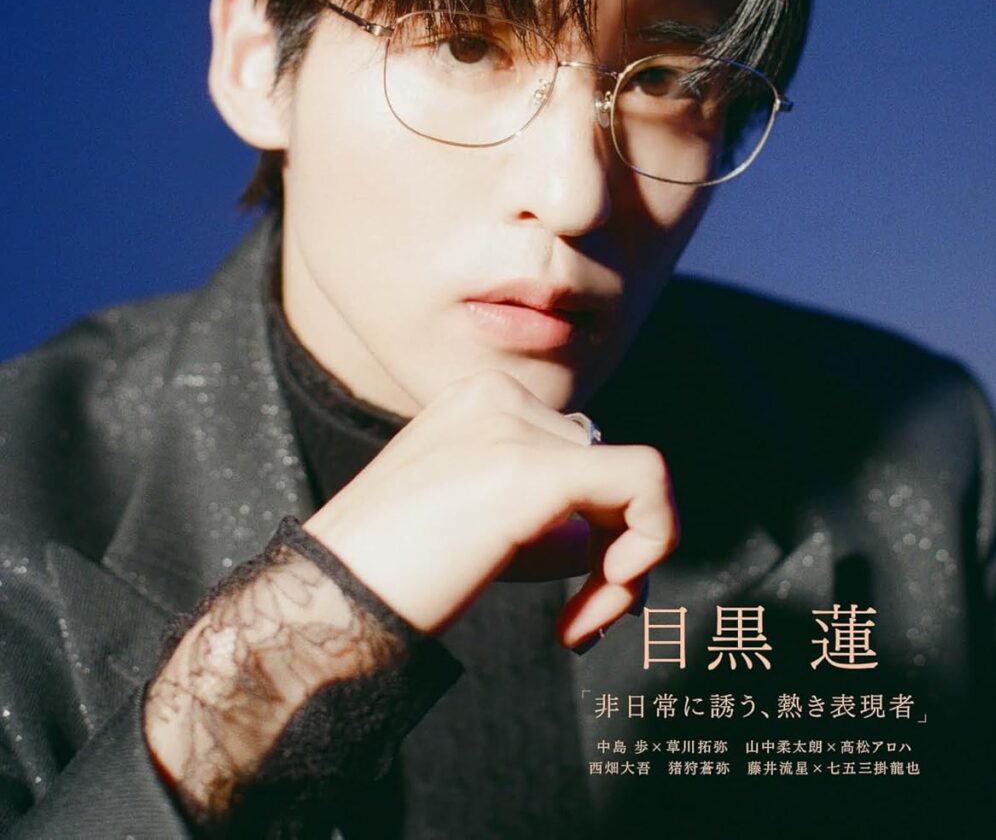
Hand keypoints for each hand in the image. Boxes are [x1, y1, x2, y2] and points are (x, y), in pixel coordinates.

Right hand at [304, 370, 677, 645]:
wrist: (323, 602)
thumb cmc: (389, 575)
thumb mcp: (468, 513)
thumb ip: (536, 503)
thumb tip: (616, 533)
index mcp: (478, 398)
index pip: (576, 452)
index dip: (590, 527)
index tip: (570, 599)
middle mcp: (498, 395)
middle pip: (605, 468)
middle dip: (612, 550)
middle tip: (582, 618)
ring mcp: (514, 427)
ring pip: (636, 481)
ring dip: (623, 568)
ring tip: (578, 622)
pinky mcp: (534, 469)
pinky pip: (647, 486)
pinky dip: (651, 546)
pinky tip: (595, 609)